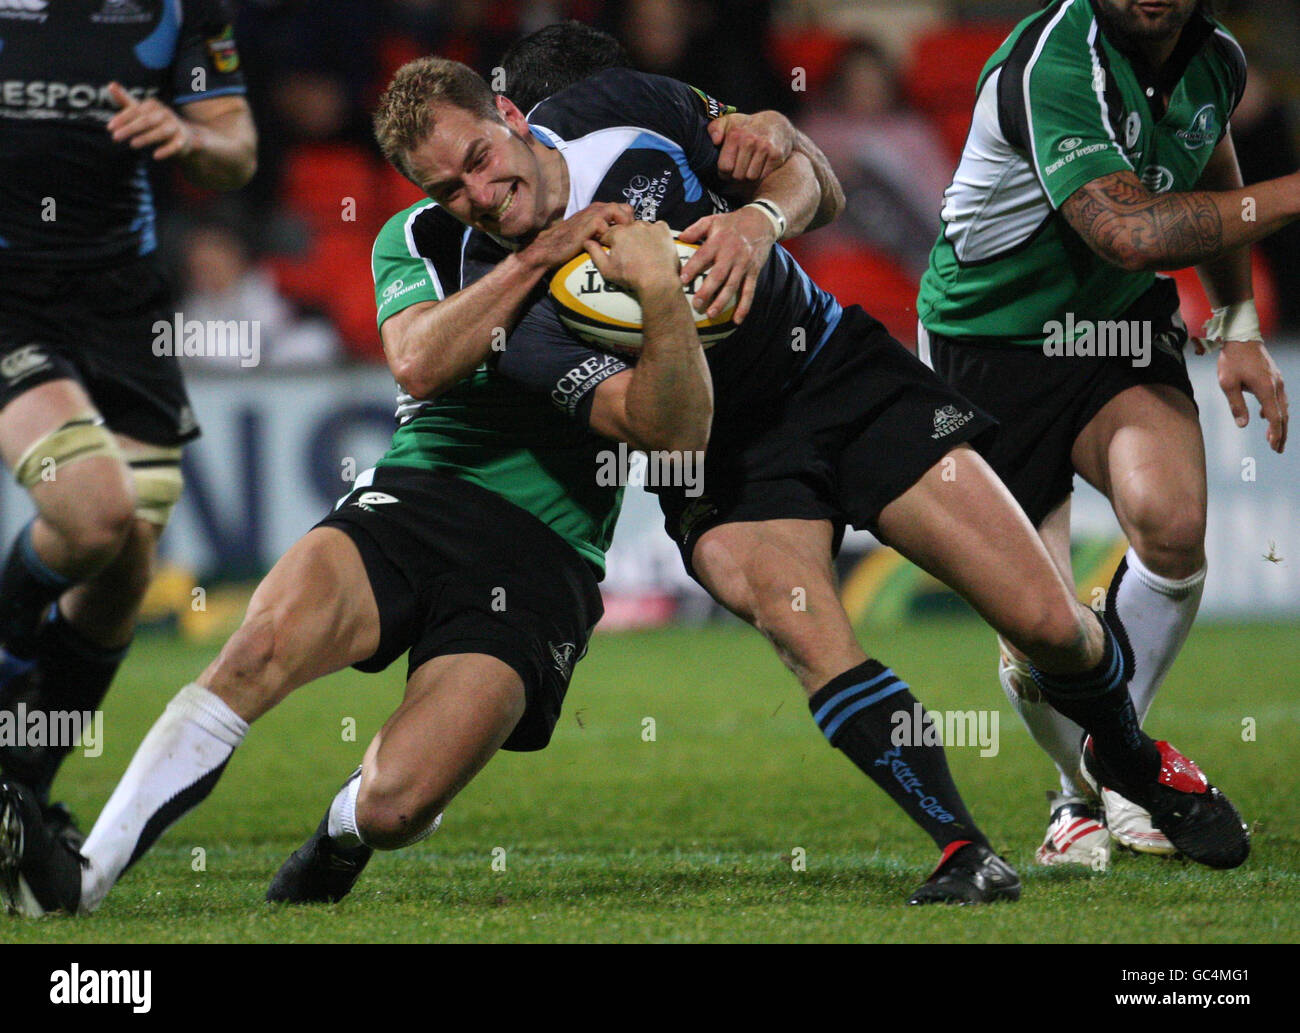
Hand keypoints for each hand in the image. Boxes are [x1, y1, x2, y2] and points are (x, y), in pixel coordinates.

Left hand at [106, 82, 193, 160]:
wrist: (184, 135)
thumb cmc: (156, 122)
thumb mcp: (141, 110)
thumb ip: (125, 99)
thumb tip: (110, 85)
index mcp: (152, 105)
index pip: (135, 111)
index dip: (122, 118)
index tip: (110, 127)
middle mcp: (165, 113)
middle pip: (146, 121)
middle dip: (130, 128)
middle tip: (115, 137)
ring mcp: (175, 126)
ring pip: (161, 132)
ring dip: (146, 138)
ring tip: (132, 144)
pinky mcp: (183, 139)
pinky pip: (175, 145)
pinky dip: (166, 150)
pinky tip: (156, 156)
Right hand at [522, 202, 633, 269]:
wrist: (549, 248)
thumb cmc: (568, 244)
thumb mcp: (587, 234)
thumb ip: (601, 230)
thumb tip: (618, 237)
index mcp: (597, 210)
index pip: (623, 208)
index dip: (629, 220)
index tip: (631, 235)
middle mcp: (595, 209)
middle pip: (623, 207)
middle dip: (629, 221)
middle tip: (630, 237)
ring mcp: (591, 215)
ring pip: (616, 210)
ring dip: (623, 224)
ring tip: (623, 239)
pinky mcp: (586, 224)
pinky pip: (604, 223)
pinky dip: (609, 233)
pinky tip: (609, 244)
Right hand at [584, 220, 679, 295]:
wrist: (657, 281)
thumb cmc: (631, 276)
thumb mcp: (606, 269)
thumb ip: (594, 253)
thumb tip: (587, 241)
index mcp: (617, 233)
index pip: (608, 234)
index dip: (609, 244)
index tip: (616, 254)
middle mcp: (633, 225)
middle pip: (624, 229)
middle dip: (625, 239)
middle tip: (630, 255)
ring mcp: (649, 226)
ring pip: (640, 227)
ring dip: (639, 235)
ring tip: (643, 251)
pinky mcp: (663, 229)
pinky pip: (656, 226)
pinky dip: (654, 234)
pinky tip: (653, 246)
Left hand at [675, 206, 774, 323]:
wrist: (762, 221)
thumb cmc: (732, 222)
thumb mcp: (713, 220)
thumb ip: (696, 228)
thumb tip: (680, 238)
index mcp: (718, 241)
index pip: (703, 256)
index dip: (693, 267)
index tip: (682, 280)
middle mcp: (731, 254)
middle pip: (718, 275)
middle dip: (707, 290)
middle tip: (696, 304)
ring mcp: (743, 264)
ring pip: (732, 285)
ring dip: (722, 301)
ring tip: (711, 314)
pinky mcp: (753, 272)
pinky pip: (749, 291)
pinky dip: (744, 306)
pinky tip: (737, 320)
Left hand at [708, 111, 793, 182]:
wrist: (776, 124)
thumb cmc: (746, 126)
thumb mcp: (728, 122)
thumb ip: (715, 128)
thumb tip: (716, 141)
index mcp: (735, 135)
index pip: (725, 167)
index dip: (723, 173)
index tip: (726, 171)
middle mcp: (749, 140)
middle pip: (737, 176)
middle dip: (735, 177)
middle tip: (737, 172)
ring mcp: (764, 148)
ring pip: (750, 178)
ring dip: (748, 178)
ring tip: (747, 170)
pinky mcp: (776, 155)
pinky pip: (763, 176)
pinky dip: (760, 176)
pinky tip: (758, 168)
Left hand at [1217, 339, 1287, 452]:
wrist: (1242, 337)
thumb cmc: (1232, 360)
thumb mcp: (1228, 383)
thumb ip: (1236, 405)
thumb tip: (1243, 424)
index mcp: (1266, 389)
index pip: (1275, 417)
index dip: (1275, 433)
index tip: (1274, 446)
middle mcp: (1276, 386)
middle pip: (1283, 415)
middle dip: (1281, 433)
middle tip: (1278, 449)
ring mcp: (1277, 380)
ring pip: (1283, 407)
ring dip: (1280, 424)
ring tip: (1275, 438)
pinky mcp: (1274, 377)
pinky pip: (1279, 398)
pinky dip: (1277, 411)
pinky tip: (1267, 416)